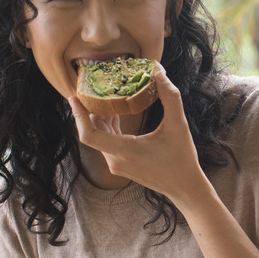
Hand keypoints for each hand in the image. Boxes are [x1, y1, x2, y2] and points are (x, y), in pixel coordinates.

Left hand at [68, 70, 206, 200]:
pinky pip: (107, 142)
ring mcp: (116, 164)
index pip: (89, 135)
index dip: (78, 116)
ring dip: (100, 117)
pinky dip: (108, 126)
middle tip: (91, 87)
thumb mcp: (178, 124)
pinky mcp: (120, 165)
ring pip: (99, 137)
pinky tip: (114, 111)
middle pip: (92, 132)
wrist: (185, 187)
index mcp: (125, 150)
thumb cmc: (182, 158)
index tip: (73, 98)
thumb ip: (169, 95)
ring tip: (102, 95)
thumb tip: (158, 70)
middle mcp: (115, 160)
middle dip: (90, 109)